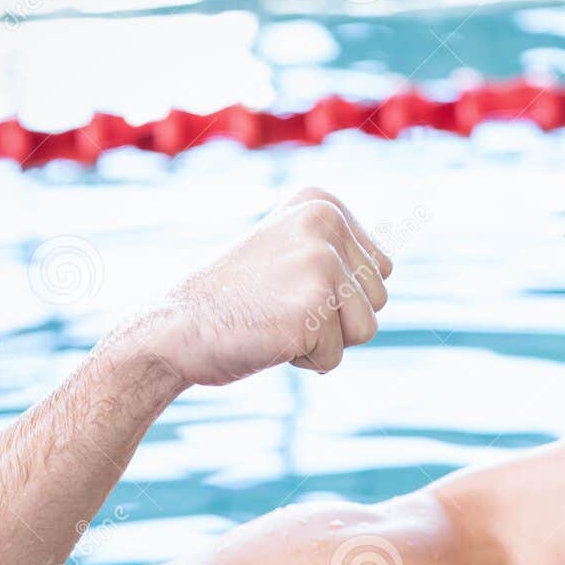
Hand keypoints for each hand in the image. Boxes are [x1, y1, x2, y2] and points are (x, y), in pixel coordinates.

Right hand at [139, 186, 391, 386]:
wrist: (176, 328)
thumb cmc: (236, 300)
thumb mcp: (290, 254)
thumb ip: (337, 252)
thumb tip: (388, 264)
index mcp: (322, 203)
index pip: (381, 270)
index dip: (341, 296)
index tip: (290, 284)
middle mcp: (325, 223)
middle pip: (379, 299)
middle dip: (337, 320)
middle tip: (280, 306)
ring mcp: (319, 263)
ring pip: (366, 330)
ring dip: (325, 341)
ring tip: (277, 321)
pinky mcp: (311, 307)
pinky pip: (336, 357)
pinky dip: (305, 360)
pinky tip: (268, 338)